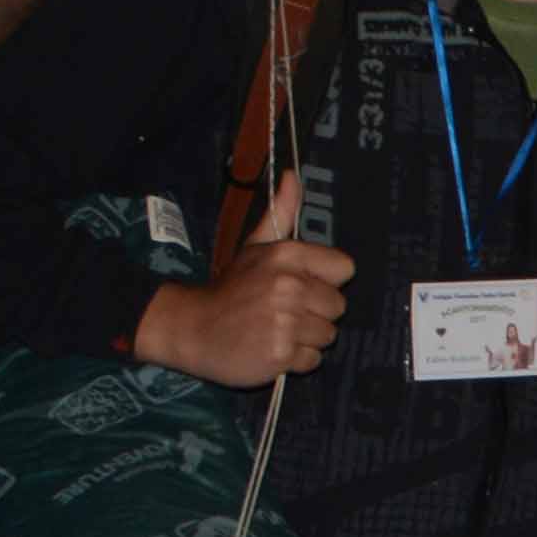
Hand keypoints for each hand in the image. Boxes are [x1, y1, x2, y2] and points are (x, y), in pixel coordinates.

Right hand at [131, 166, 349, 387]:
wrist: (190, 327)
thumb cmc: (230, 287)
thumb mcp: (255, 245)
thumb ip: (280, 212)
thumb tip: (294, 175)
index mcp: (287, 255)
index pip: (345, 268)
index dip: (326, 280)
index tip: (302, 284)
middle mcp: (289, 285)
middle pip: (338, 307)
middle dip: (316, 313)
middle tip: (283, 312)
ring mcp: (284, 321)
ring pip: (327, 335)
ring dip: (306, 338)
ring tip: (276, 330)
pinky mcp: (279, 353)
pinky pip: (312, 360)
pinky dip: (295, 360)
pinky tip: (271, 348)